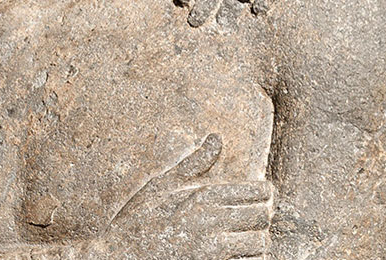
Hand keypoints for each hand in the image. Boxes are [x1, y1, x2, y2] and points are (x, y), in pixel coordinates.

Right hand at [107, 135, 272, 259]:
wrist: (122, 255)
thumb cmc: (140, 219)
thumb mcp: (161, 185)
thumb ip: (194, 163)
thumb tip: (216, 138)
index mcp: (203, 195)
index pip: (255, 191)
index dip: (263, 193)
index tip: (261, 196)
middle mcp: (212, 221)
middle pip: (262, 215)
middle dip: (261, 216)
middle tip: (251, 218)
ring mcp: (213, 249)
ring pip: (259, 243)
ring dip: (256, 241)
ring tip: (243, 238)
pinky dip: (248, 259)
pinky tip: (235, 255)